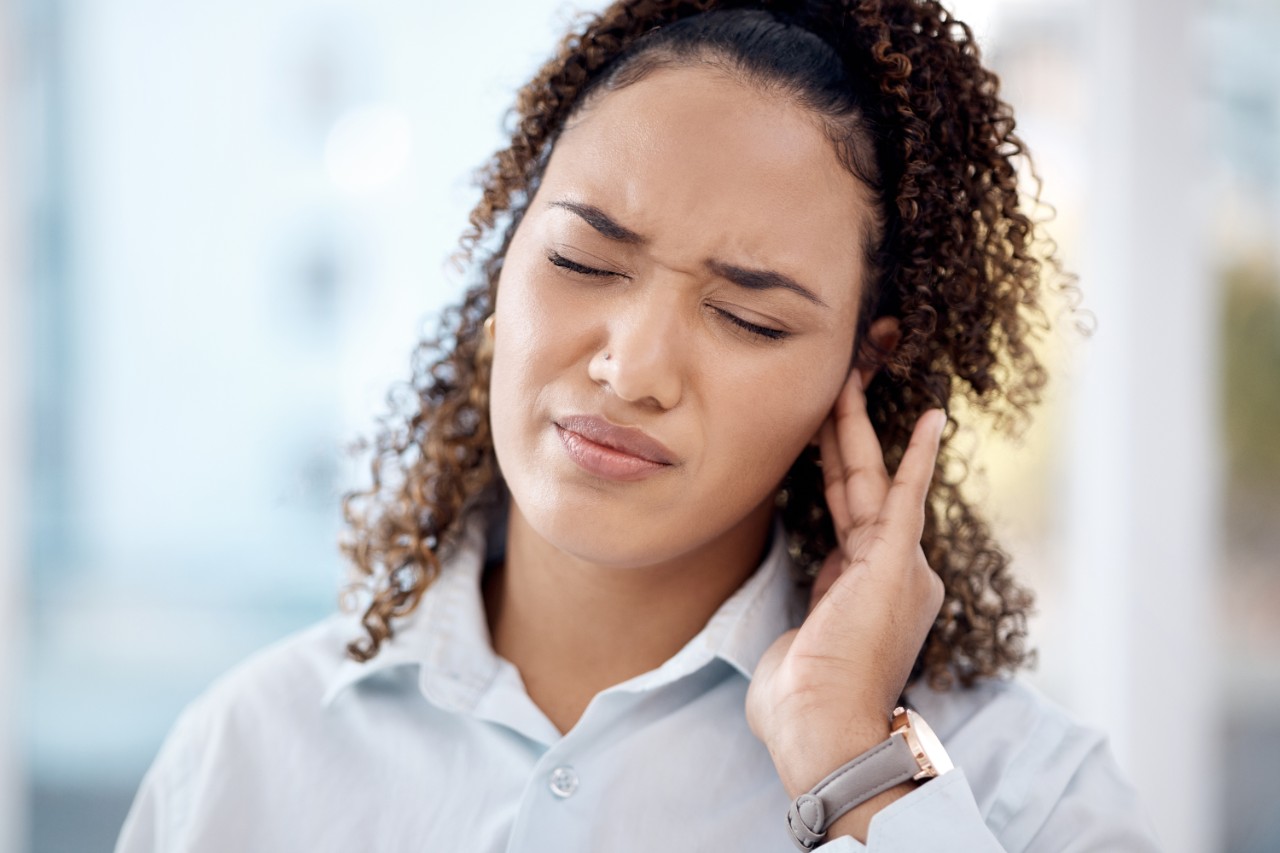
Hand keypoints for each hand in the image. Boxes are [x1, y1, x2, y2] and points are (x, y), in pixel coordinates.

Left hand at [746, 369, 946, 830]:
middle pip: (859, 486)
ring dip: (855, 427)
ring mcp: (897, 566)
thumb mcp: (794, 647)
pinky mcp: (897, 562)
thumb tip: (794, 627)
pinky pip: (906, 496)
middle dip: (845, 433)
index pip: (846, 513)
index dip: (831, 467)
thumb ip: (801, 619)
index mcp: (864, 590)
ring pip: (870, 480)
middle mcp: (890, 573)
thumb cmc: (798, 706)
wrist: (821, 730)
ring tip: (848, 376)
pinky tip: (933, 419)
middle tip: (837, 382)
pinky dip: (918, 457)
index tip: (818, 430)